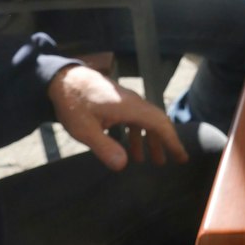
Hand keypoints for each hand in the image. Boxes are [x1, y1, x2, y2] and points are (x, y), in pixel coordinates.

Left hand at [48, 65, 187, 170]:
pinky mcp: (118, 103)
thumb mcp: (85, 130)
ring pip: (145, 121)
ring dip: (150, 140)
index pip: (159, 124)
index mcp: (130, 107)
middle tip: (173, 161)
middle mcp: (133, 102)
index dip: (172, 141)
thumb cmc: (73, 103)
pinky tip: (131, 149)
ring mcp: (126, 102)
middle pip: (156, 122)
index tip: (181, 156)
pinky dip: (137, 134)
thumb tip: (123, 165)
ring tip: (151, 161)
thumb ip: (104, 147)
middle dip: (165, 142)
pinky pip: (134, 119)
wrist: (63, 79)